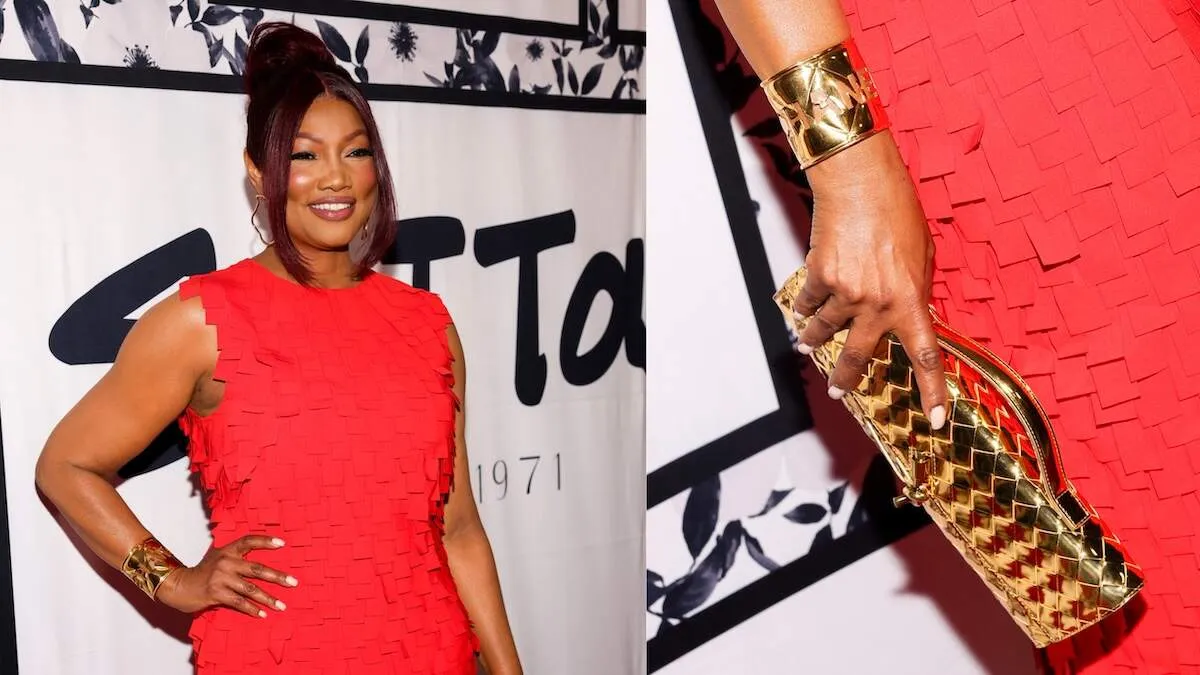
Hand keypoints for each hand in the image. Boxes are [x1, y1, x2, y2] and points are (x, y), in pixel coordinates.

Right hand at [155, 534, 296, 617]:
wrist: (178, 585)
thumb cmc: (201, 572)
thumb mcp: (217, 557)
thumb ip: (235, 557)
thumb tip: (260, 563)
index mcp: (227, 551)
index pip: (249, 541)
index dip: (265, 541)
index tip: (282, 543)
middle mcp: (225, 562)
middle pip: (257, 568)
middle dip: (277, 577)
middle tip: (293, 582)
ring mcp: (220, 578)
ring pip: (250, 589)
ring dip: (268, 598)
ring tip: (281, 605)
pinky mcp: (216, 594)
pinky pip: (239, 603)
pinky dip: (252, 609)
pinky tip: (263, 614)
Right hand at [796, 132, 949, 428]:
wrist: (861, 183)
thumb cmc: (897, 212)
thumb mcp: (922, 255)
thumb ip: (915, 289)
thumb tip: (908, 311)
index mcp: (912, 301)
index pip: (926, 357)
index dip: (932, 392)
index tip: (934, 420)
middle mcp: (878, 304)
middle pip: (859, 356)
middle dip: (844, 379)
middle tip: (836, 391)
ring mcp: (846, 293)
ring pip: (825, 331)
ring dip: (814, 340)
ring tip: (808, 344)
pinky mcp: (820, 278)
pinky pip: (809, 303)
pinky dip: (803, 309)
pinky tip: (800, 312)